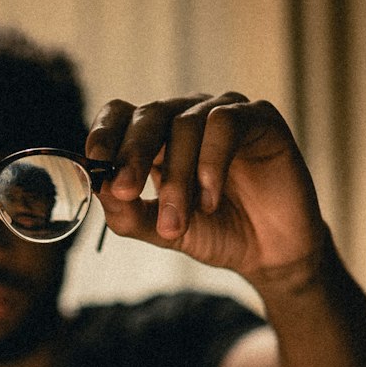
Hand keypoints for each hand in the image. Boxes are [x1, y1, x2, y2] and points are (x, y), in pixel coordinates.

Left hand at [86, 94, 326, 285]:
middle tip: (124, 190)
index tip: (94, 160)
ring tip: (176, 222)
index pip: (122, 116)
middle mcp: (188, 117)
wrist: (271, 253)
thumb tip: (100, 188)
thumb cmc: (216, 232)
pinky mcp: (259, 118)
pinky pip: (224, 124)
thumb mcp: (162, 230)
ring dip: (175, 179)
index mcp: (158, 138)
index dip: (105, 132)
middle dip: (131, 154)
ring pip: (184, 125)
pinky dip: (210, 164)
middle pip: (149, 114)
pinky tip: (210, 200)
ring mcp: (223, 113)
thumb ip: (128, 213)